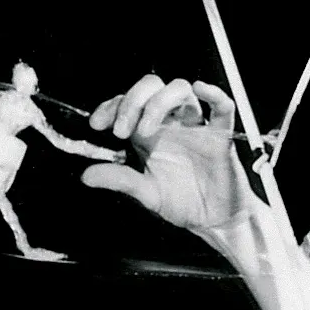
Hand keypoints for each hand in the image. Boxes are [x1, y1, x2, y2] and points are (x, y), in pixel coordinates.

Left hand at [81, 75, 255, 230]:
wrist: (215, 221)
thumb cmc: (183, 202)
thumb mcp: (145, 192)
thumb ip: (119, 180)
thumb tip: (86, 175)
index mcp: (149, 132)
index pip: (127, 102)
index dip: (111, 106)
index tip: (97, 124)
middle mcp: (171, 123)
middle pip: (151, 87)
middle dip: (131, 101)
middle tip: (119, 130)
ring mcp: (196, 126)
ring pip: (180, 90)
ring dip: (158, 102)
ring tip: (144, 130)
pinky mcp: (220, 136)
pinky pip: (222, 108)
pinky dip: (213, 94)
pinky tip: (201, 90)